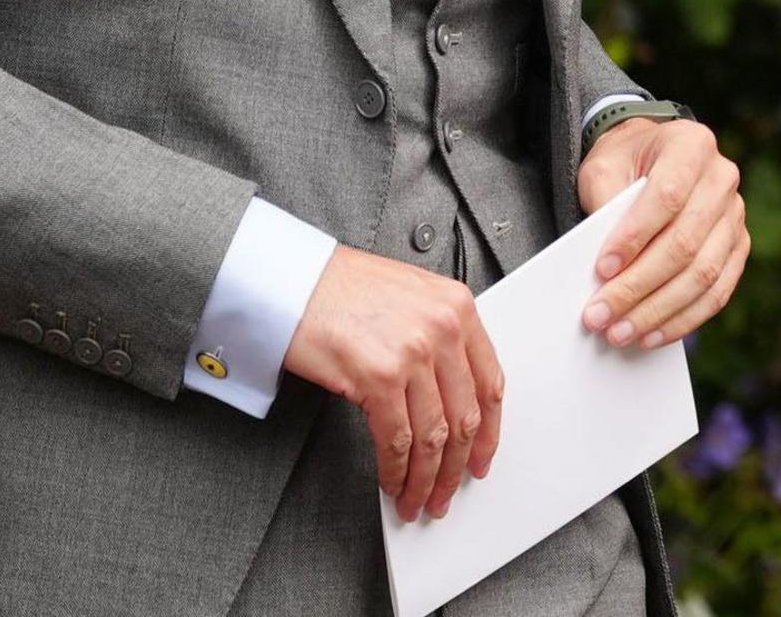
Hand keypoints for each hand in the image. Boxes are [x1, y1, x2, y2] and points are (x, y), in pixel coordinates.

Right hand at [283, 245, 505, 520]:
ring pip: (433, 436)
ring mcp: (413, 353)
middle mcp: (443, 329)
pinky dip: (396, 470)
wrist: (291, 282)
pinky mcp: (378, 377)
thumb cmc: (340, 288)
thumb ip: (438, 337)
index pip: (489, 383)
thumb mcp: (411, 298)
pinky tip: (392, 483)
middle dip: (456, 466)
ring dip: (426, 478)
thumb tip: (448, 399)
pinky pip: (396, 439)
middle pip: (464, 417)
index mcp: (458, 308)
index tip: (480, 458)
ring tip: (418, 500)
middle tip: (446, 492)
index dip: (488, 432)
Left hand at [575, 115, 748, 348]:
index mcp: (692, 146)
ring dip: (658, 311)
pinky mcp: (738, 246)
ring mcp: (736, 214)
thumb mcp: (603, 167)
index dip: (635, 237)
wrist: (652, 155)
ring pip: (703, 273)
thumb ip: (603, 204)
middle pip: (685, 243)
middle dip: (638, 286)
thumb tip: (603, 269)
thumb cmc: (625, 162)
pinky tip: (652, 335)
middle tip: (600, 315)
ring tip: (620, 333)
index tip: (601, 269)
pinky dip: (684, 319)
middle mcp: (722, 178)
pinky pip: (718, 291)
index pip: (668, 196)